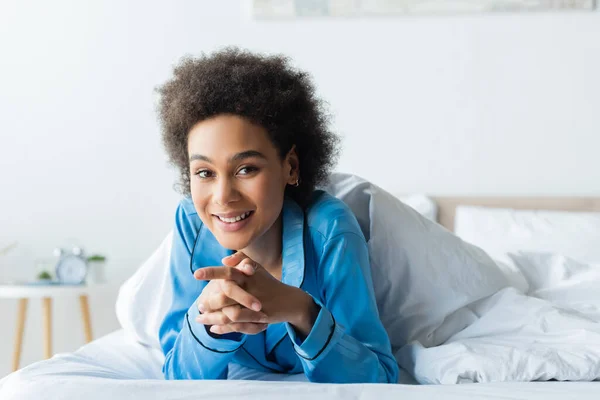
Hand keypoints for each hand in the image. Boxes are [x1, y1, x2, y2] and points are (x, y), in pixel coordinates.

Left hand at [195, 252, 317, 335]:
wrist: (289, 300)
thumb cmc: (268, 283)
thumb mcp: (257, 268)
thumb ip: (241, 259)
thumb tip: (224, 260)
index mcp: (248, 275)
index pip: (228, 272)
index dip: (211, 272)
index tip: (195, 274)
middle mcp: (251, 289)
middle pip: (224, 295)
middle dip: (209, 301)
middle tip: (199, 305)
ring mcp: (254, 305)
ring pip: (228, 313)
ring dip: (211, 318)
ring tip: (200, 319)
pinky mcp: (257, 319)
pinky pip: (236, 325)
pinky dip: (222, 328)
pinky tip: (213, 328)